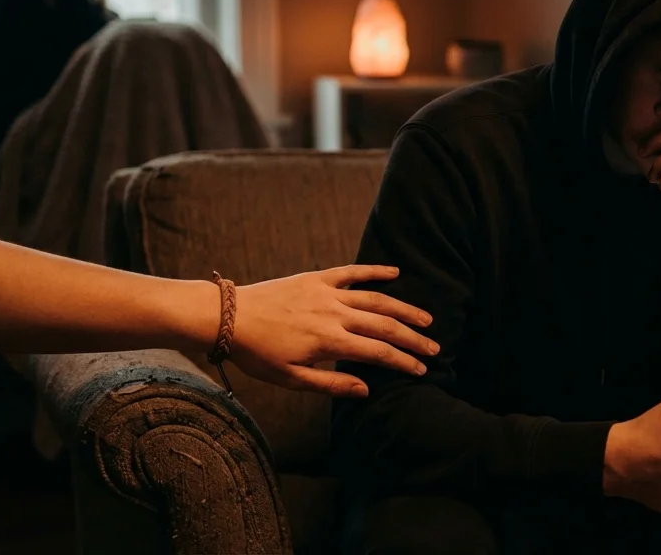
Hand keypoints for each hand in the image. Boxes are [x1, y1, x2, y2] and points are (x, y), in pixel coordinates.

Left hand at [226, 265, 438, 397]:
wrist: (226, 317)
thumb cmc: (257, 353)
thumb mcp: (291, 378)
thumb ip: (331, 383)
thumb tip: (366, 389)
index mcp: (329, 341)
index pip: (378, 352)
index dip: (403, 361)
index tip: (421, 370)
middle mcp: (335, 314)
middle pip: (385, 325)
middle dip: (413, 338)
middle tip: (434, 348)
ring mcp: (327, 293)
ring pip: (375, 299)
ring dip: (403, 308)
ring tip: (425, 318)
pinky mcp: (316, 278)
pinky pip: (352, 272)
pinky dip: (374, 271)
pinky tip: (395, 272)